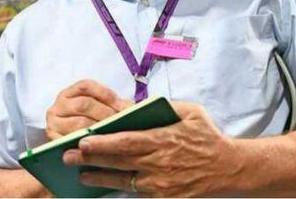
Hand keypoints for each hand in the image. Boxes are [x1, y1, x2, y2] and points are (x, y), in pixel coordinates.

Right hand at [46, 79, 132, 140]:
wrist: (69, 140)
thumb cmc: (90, 121)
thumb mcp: (100, 107)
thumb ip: (114, 104)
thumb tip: (134, 109)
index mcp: (71, 91)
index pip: (87, 87)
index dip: (107, 96)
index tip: (123, 107)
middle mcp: (59, 104)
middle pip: (84, 105)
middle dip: (105, 114)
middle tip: (121, 123)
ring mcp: (53, 122)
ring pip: (78, 124)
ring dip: (99, 130)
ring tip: (114, 135)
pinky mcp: (53, 140)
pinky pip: (71, 142)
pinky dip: (87, 144)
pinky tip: (100, 146)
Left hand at [62, 102, 242, 196]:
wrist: (228, 167)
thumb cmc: (207, 135)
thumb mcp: (189, 112)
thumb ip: (162, 108)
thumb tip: (133, 106)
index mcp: (164, 139)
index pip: (127, 141)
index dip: (103, 143)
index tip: (83, 140)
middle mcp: (158, 163)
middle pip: (119, 162)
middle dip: (91, 159)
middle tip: (68, 155)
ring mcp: (160, 184)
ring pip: (123, 180)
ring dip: (99, 176)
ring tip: (79, 173)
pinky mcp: (162, 197)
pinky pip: (135, 192)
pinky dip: (117, 187)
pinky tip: (104, 183)